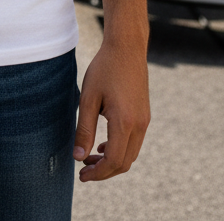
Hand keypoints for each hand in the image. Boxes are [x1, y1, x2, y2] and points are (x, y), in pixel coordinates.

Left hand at [73, 35, 150, 181]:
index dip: (98, 173)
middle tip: (83, 171)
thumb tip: (78, 157)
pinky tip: (103, 145)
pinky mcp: (144, 115)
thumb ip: (84, 129)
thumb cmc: (104, 68)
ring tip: (89, 158)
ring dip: (111, 161)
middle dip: (104, 171)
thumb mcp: (88, 98)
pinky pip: (134, 142)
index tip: (81, 175)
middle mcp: (139, 125)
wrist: (127, 47)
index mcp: (125, 122)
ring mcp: (145, 120)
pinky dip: (120, 150)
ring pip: (130, 154)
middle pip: (124, 163)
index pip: (114, 161)